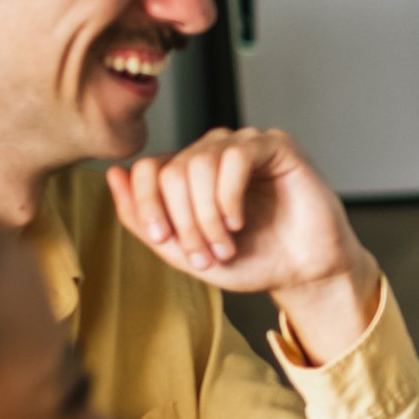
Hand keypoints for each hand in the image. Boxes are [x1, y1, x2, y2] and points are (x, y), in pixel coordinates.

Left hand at [109, 126, 383, 362]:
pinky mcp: (274, 146)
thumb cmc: (252, 260)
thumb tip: (113, 176)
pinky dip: (229, 195)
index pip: (147, 169)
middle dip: (184, 221)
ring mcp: (243, 146)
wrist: (304, 272)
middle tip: (206, 254)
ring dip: (206, 215)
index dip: (147, 206)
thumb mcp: (184, 252)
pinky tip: (239, 220)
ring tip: (226, 243)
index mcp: (188, 174)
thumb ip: (142, 220)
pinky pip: (234, 157)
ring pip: (199, 163)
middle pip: (171, 171)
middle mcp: (212, 153)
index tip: (165, 242)